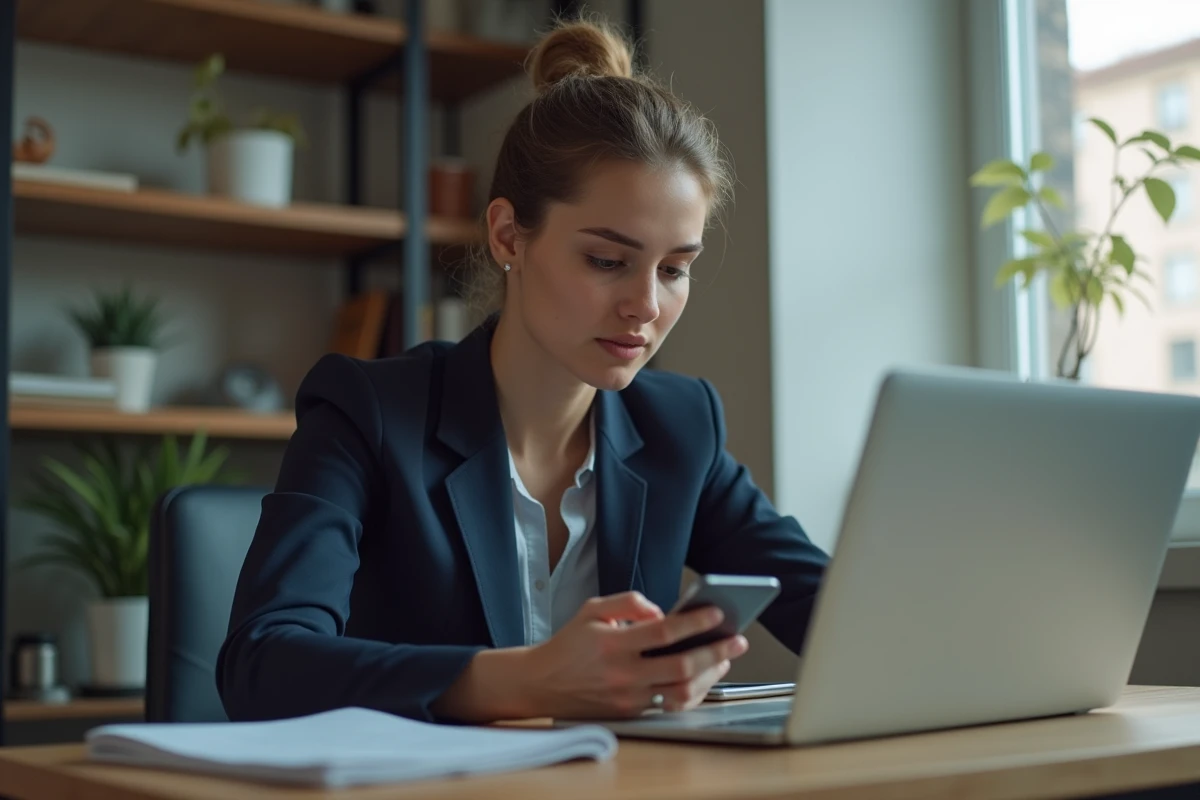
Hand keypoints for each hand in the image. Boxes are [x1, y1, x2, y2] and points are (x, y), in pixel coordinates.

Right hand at [524, 591, 749, 718]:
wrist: (542, 684)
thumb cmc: (570, 644)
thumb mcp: (593, 610)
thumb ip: (628, 602)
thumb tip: (660, 611)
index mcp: (613, 644)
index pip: (664, 632)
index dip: (694, 622)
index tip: (717, 612)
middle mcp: (623, 674)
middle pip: (681, 666)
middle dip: (716, 652)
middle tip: (737, 640)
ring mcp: (628, 698)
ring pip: (681, 692)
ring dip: (710, 676)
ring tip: (724, 660)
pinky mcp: (631, 714)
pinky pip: (670, 705)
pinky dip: (692, 691)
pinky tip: (703, 677)